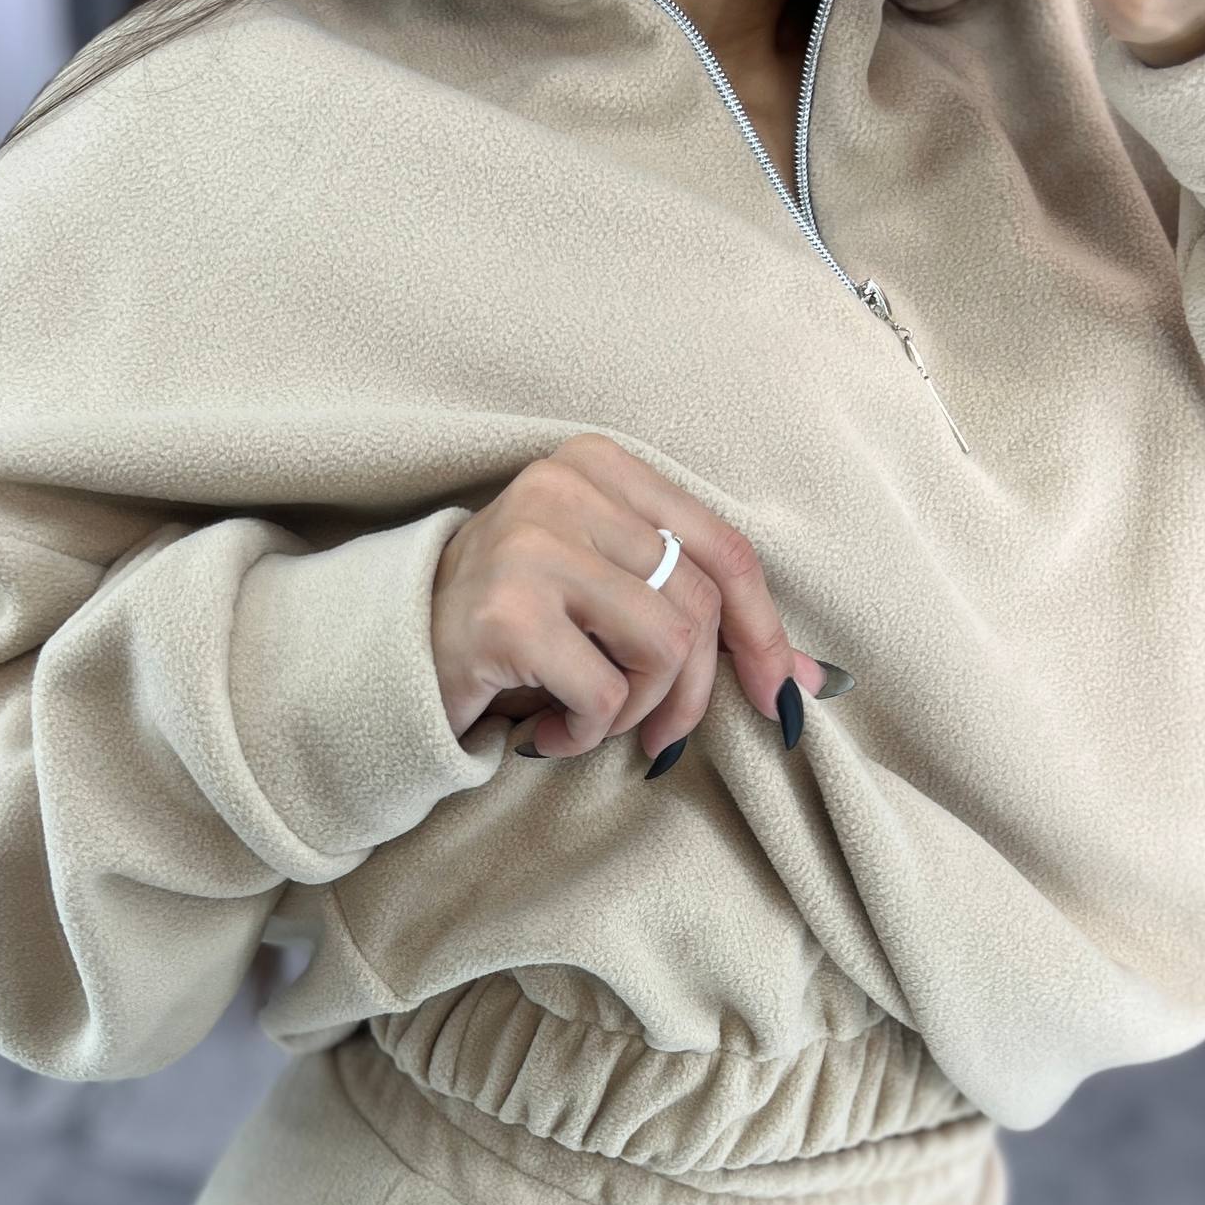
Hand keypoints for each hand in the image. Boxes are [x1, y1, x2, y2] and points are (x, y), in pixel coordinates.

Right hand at [434, 432, 826, 764]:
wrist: (392, 653)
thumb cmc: (516, 625)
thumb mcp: (608, 595)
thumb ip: (699, 614)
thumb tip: (813, 678)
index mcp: (600, 466)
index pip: (722, 547)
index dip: (765, 631)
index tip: (782, 697)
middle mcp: (566, 490)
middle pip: (698, 605)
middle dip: (692, 693)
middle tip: (659, 738)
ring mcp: (533, 546)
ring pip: (665, 647)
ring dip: (638, 713)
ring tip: (590, 721)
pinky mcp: (507, 613)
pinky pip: (604, 694)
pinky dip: (585, 735)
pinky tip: (545, 731)